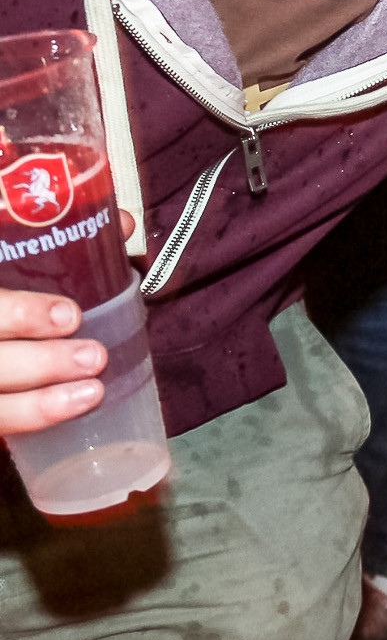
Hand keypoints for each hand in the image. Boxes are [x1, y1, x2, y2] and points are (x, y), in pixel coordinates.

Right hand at [0, 211, 136, 433]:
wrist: (6, 326)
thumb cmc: (15, 289)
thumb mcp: (17, 260)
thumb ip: (58, 244)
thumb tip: (121, 223)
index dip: (19, 313)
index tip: (70, 316)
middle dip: (39, 363)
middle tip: (94, 357)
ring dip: (38, 403)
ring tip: (92, 392)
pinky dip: (31, 416)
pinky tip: (71, 411)